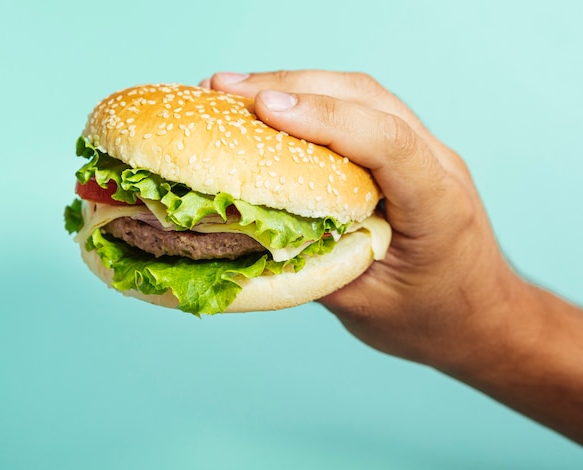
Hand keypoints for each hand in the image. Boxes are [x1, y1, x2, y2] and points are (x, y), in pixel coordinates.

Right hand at [204, 70, 520, 368]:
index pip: (387, 141)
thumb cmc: (430, 319)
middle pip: (366, 99)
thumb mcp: (366, 307)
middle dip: (291, 87)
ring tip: (234, 89)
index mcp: (438, 205)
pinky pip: (360, 111)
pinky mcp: (407, 153)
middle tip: (222, 89)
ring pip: (361, 95)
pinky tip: (274, 105)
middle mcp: (438, 164)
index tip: (263, 109)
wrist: (479, 317)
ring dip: (297, 85)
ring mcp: (426, 152)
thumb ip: (312, 265)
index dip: (324, 119)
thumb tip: (250, 232)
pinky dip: (313, 102)